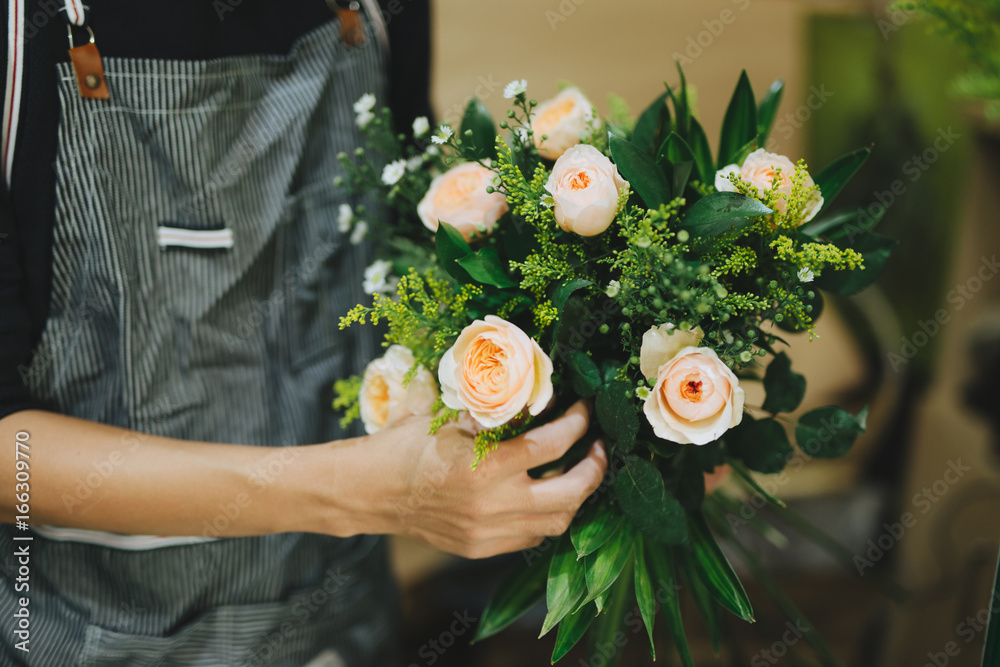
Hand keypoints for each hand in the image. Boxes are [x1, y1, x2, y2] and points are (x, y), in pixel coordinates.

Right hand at [367, 400, 606, 558]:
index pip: (553, 444)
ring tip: (578, 472)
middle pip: (571, 493)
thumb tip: (532, 389)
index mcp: (486, 466)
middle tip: (599, 447)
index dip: (577, 425)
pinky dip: (546, 516)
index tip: (584, 411)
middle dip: (594, 468)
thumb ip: (492, 410)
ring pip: (556, 523)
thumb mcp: (448, 416)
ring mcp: (489, 531)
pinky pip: (531, 538)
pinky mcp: (481, 548)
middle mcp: (494, 504)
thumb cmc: (405, 445)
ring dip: (575, 497)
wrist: (368, 491)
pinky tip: (545, 495)